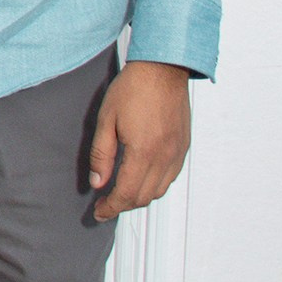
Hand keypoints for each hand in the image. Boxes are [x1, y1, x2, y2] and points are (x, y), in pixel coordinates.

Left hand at [87, 60, 192, 220]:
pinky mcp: (184, 146)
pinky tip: (141, 179)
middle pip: (144, 196)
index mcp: (143, 152)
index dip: (111, 207)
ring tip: (120, 194)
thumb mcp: (106, 119)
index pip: (127, 193)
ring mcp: (177, 153)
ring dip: (140, 197)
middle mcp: (165, 157)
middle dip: (123, 205)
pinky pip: (171, 176)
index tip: (99, 212)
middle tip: (105, 205)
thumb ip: (101, 154)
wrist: (163, 70)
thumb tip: (98, 182)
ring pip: (160, 190)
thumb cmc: (132, 89)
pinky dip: (155, 185)